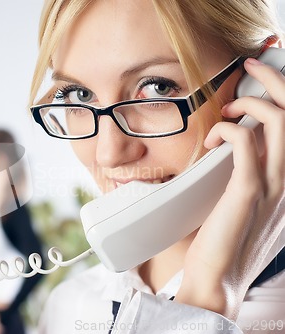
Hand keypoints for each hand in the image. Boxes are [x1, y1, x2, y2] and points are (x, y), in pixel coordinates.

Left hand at [177, 57, 284, 318]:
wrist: (218, 277)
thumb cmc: (228, 237)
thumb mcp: (251, 199)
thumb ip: (255, 169)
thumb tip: (244, 137)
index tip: (264, 76)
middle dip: (276, 80)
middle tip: (251, 65)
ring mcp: (275, 186)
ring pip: (280, 122)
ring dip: (251, 102)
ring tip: (228, 109)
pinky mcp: (248, 191)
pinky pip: (245, 143)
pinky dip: (226, 130)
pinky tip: (212, 141)